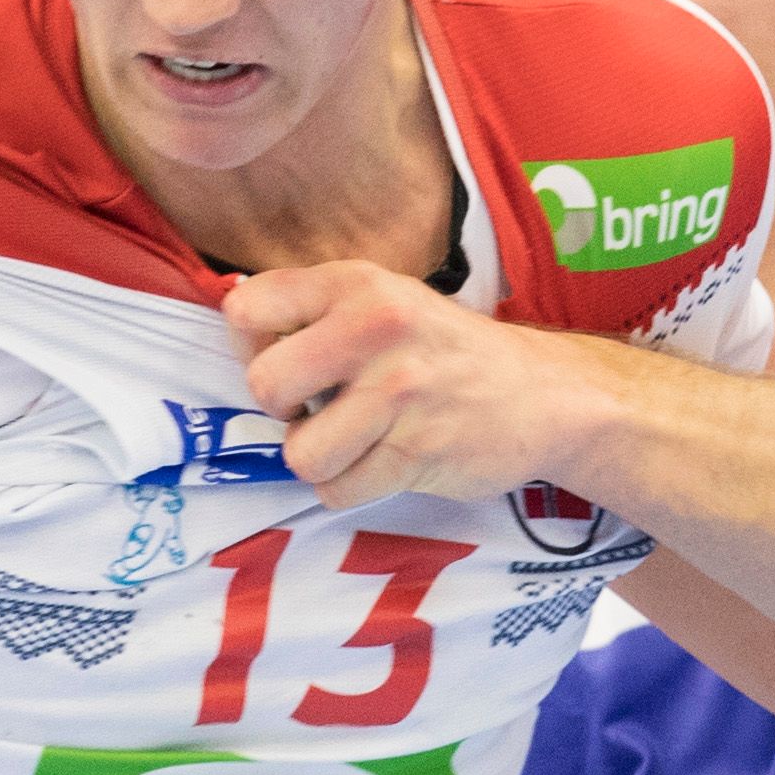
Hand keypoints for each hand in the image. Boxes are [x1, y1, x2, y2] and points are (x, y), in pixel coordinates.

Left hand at [225, 262, 608, 508]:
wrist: (544, 394)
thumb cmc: (443, 350)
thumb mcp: (384, 299)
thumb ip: (313, 306)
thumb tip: (230, 315)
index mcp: (357, 284)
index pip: (246, 309)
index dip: (252, 343)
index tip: (286, 355)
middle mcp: (376, 330)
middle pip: (263, 385)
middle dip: (280, 408)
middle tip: (316, 406)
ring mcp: (399, 393)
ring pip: (299, 453)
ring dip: (318, 457)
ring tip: (350, 438)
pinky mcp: (417, 452)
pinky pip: (338, 490)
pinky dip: (348, 487)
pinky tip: (378, 462)